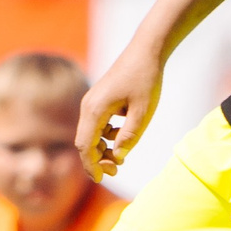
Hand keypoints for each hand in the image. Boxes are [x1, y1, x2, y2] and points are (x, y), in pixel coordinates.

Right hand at [77, 45, 162, 180]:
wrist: (146, 51)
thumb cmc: (146, 80)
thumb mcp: (142, 113)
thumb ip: (129, 137)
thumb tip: (118, 157)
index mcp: (95, 110)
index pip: (85, 146)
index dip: (91, 165)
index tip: (100, 179)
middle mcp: (88, 106)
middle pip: (85, 142)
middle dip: (97, 159)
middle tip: (116, 171)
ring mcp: (91, 101)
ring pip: (90, 133)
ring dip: (103, 148)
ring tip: (121, 156)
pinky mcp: (99, 99)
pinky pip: (97, 124)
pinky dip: (106, 135)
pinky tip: (123, 134)